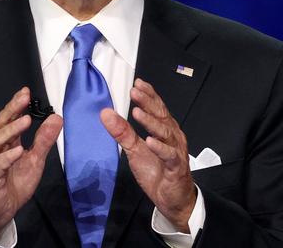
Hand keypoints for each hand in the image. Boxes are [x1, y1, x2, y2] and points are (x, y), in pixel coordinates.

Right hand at [0, 87, 61, 239]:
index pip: (10, 118)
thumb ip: (44, 140)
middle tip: (24, 97)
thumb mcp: (35, 160)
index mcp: (6, 142)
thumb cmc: (13, 183)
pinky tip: (18, 150)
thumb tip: (56, 118)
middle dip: (12, 109)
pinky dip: (8, 157)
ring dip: (12, 129)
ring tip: (26, 120)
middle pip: (1, 124)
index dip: (17, 105)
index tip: (26, 91)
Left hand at [100, 79, 195, 231]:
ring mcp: (176, 151)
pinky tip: (150, 141)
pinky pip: (169, 156)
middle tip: (135, 92)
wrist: (173, 198)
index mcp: (164, 129)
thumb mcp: (134, 149)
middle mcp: (172, 137)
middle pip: (161, 115)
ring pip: (165, 133)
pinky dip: (160, 148)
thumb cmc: (157, 171)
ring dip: (150, 122)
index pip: (157, 108)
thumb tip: (105, 113)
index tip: (137, 84)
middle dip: (148, 102)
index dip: (149, 95)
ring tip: (137, 113)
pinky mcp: (176, 168)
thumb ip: (122, 131)